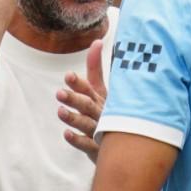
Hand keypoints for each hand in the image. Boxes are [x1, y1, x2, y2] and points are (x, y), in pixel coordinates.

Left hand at [58, 39, 106, 162]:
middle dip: (74, 99)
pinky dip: (77, 140)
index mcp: (102, 99)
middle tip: (60, 93)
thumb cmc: (111, 111)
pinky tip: (66, 134)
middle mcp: (101, 113)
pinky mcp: (97, 148)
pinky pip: (87, 144)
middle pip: (87, 105)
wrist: (130, 143)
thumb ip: (96, 68)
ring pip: (86, 124)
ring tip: (60, 112)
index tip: (68, 76)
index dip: (79, 83)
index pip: (90, 89)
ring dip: (73, 118)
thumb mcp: (103, 89)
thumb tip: (96, 41)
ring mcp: (100, 131)